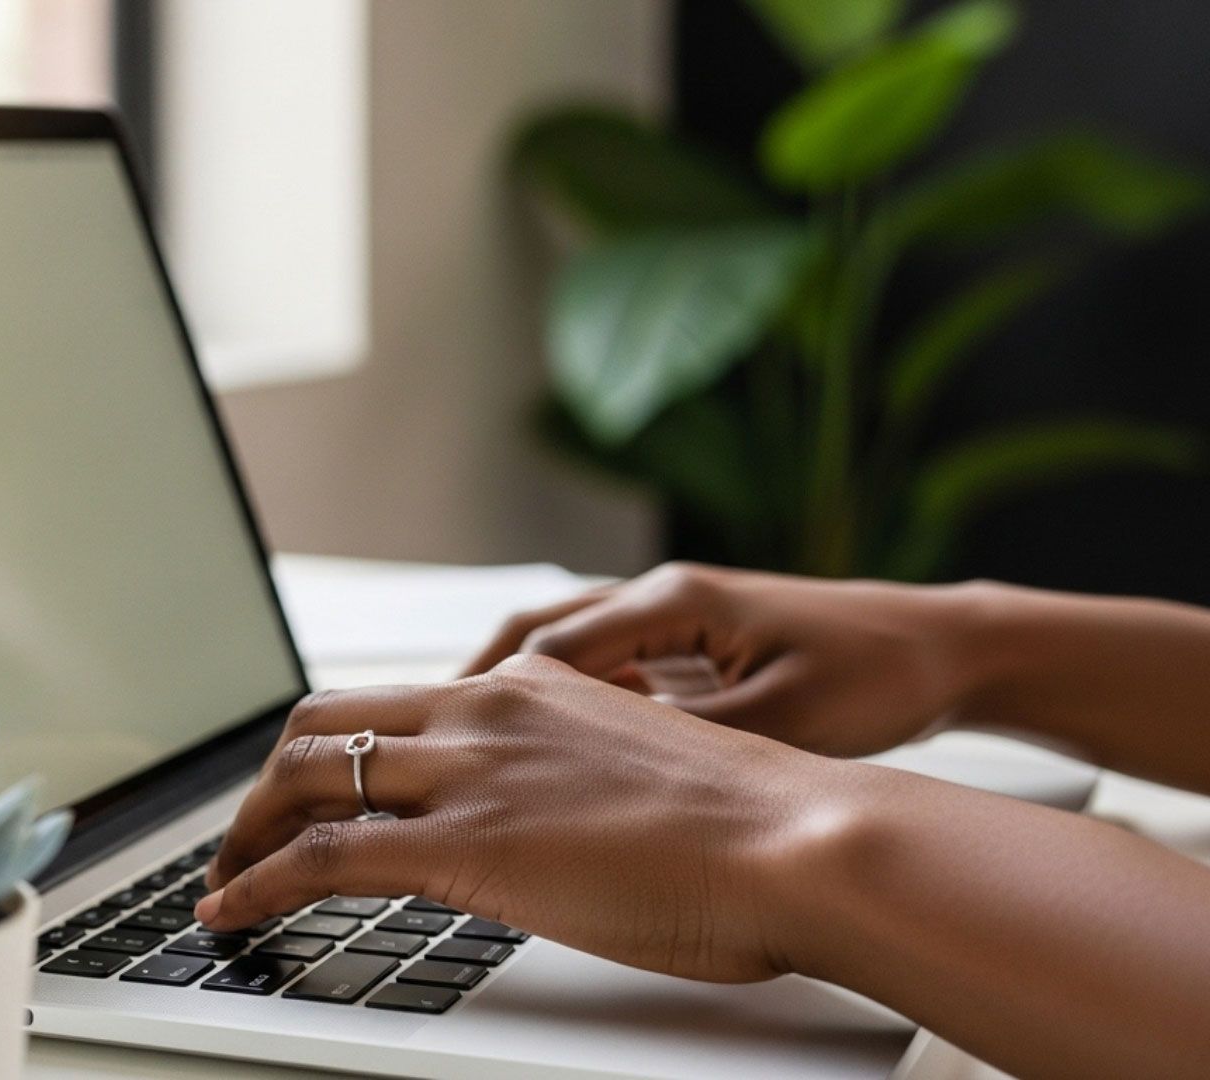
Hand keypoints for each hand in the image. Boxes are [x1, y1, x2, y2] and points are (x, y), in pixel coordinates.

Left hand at [198, 655, 833, 982]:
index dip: (335, 748)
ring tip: (224, 881)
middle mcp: (485, 710)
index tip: (311, 791)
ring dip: (247, 831)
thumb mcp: (642, 777)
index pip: (396, 702)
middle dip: (268, 780)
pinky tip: (233, 914)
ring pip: (307, 776)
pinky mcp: (462, 842)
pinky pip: (321, 854)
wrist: (798, 839)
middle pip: (326, 720)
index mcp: (531, 686)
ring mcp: (469, 771)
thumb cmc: (754, 827)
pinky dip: (256, 883)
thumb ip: (574, 782)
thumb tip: (549, 823)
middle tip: (247, 833)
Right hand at [462, 562, 981, 756]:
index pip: (549, 641)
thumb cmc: (877, 675)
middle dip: (474, 683)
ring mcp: (675, 615)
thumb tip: (604, 773)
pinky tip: (550, 748)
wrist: (943, 647)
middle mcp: (664, 597)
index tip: (443, 732)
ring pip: (563, 646)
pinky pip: (602, 664)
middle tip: (426, 737)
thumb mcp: (783, 722)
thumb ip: (689, 743)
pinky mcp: (692, 641)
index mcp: (677, 600)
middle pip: (536, 632)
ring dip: (513, 689)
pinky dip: (561, 699)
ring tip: (470, 747)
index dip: (488, 691)